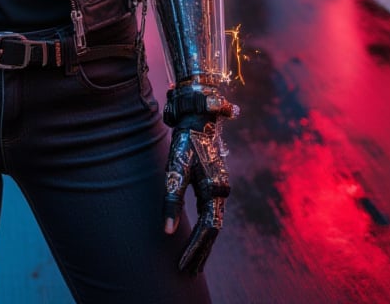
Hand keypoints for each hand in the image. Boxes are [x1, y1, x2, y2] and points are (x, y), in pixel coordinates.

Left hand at [163, 104, 235, 274]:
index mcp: (214, 190)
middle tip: (187, 273)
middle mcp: (221, 191)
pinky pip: (211, 213)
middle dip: (200, 252)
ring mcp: (220, 187)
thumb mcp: (175, 169)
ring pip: (213, 223)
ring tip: (192, 263)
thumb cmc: (185, 142)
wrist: (198, 117)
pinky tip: (196, 237)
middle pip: (213, 230)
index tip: (182, 266)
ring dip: (203, 243)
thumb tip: (168, 232)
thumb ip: (171, 200)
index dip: (196, 250)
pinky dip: (204, 230)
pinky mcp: (215, 183)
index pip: (208, 230)